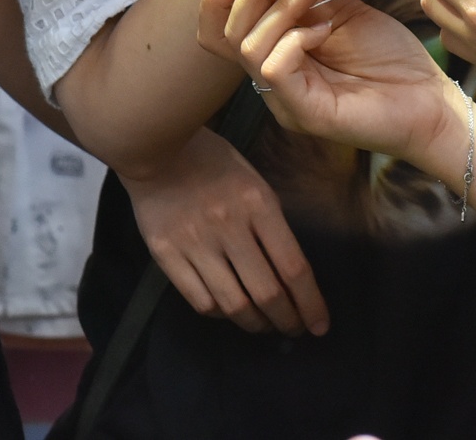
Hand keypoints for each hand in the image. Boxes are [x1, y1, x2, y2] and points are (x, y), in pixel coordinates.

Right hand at [118, 128, 328, 336]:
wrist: (155, 147)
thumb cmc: (213, 162)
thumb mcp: (254, 181)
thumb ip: (271, 223)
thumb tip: (289, 272)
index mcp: (257, 204)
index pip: (293, 267)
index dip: (311, 303)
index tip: (319, 325)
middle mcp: (228, 226)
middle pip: (266, 293)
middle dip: (287, 320)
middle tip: (294, 329)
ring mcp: (195, 243)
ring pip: (234, 304)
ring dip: (255, 323)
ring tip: (264, 325)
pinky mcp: (166, 254)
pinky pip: (200, 300)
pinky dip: (221, 313)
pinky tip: (229, 311)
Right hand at [197, 0, 461, 171]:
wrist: (429, 98)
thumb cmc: (390, 56)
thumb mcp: (340, 13)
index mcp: (276, 53)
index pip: (220, 30)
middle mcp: (272, 79)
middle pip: (225, 35)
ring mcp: (284, 99)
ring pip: (249, 47)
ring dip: (278, 8)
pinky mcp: (303, 113)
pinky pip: (274, 69)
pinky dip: (294, 38)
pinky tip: (324, 28)